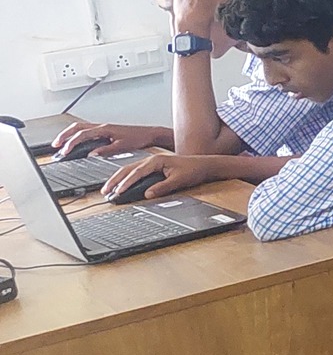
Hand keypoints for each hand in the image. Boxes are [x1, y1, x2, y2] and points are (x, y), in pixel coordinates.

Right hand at [52, 121, 172, 158]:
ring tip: (61, 144)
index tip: (64, 151)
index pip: (82, 134)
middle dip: (64, 135)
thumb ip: (105, 151)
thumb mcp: (122, 147)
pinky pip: (87, 131)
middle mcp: (102, 126)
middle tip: (56, 145)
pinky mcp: (106, 131)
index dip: (71, 143)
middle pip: (77, 127)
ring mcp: (103, 128)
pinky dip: (78, 135)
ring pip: (81, 128)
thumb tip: (91, 155)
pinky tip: (76, 142)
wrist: (149, 134)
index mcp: (105, 129)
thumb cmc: (138, 138)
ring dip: (69, 134)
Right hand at [101, 151, 237, 199]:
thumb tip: (148, 195)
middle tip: (104, 191)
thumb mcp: (179, 180)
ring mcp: (152, 162)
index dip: (126, 183)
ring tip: (107, 189)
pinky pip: (135, 171)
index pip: (136, 172)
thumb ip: (163, 187)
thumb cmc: (194, 170)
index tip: (117, 191)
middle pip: (127, 169)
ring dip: (117, 179)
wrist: (205, 164)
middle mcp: (152, 160)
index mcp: (157, 160)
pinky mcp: (154, 166)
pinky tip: (120, 184)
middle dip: (114, 180)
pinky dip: (125, 177)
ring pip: (129, 169)